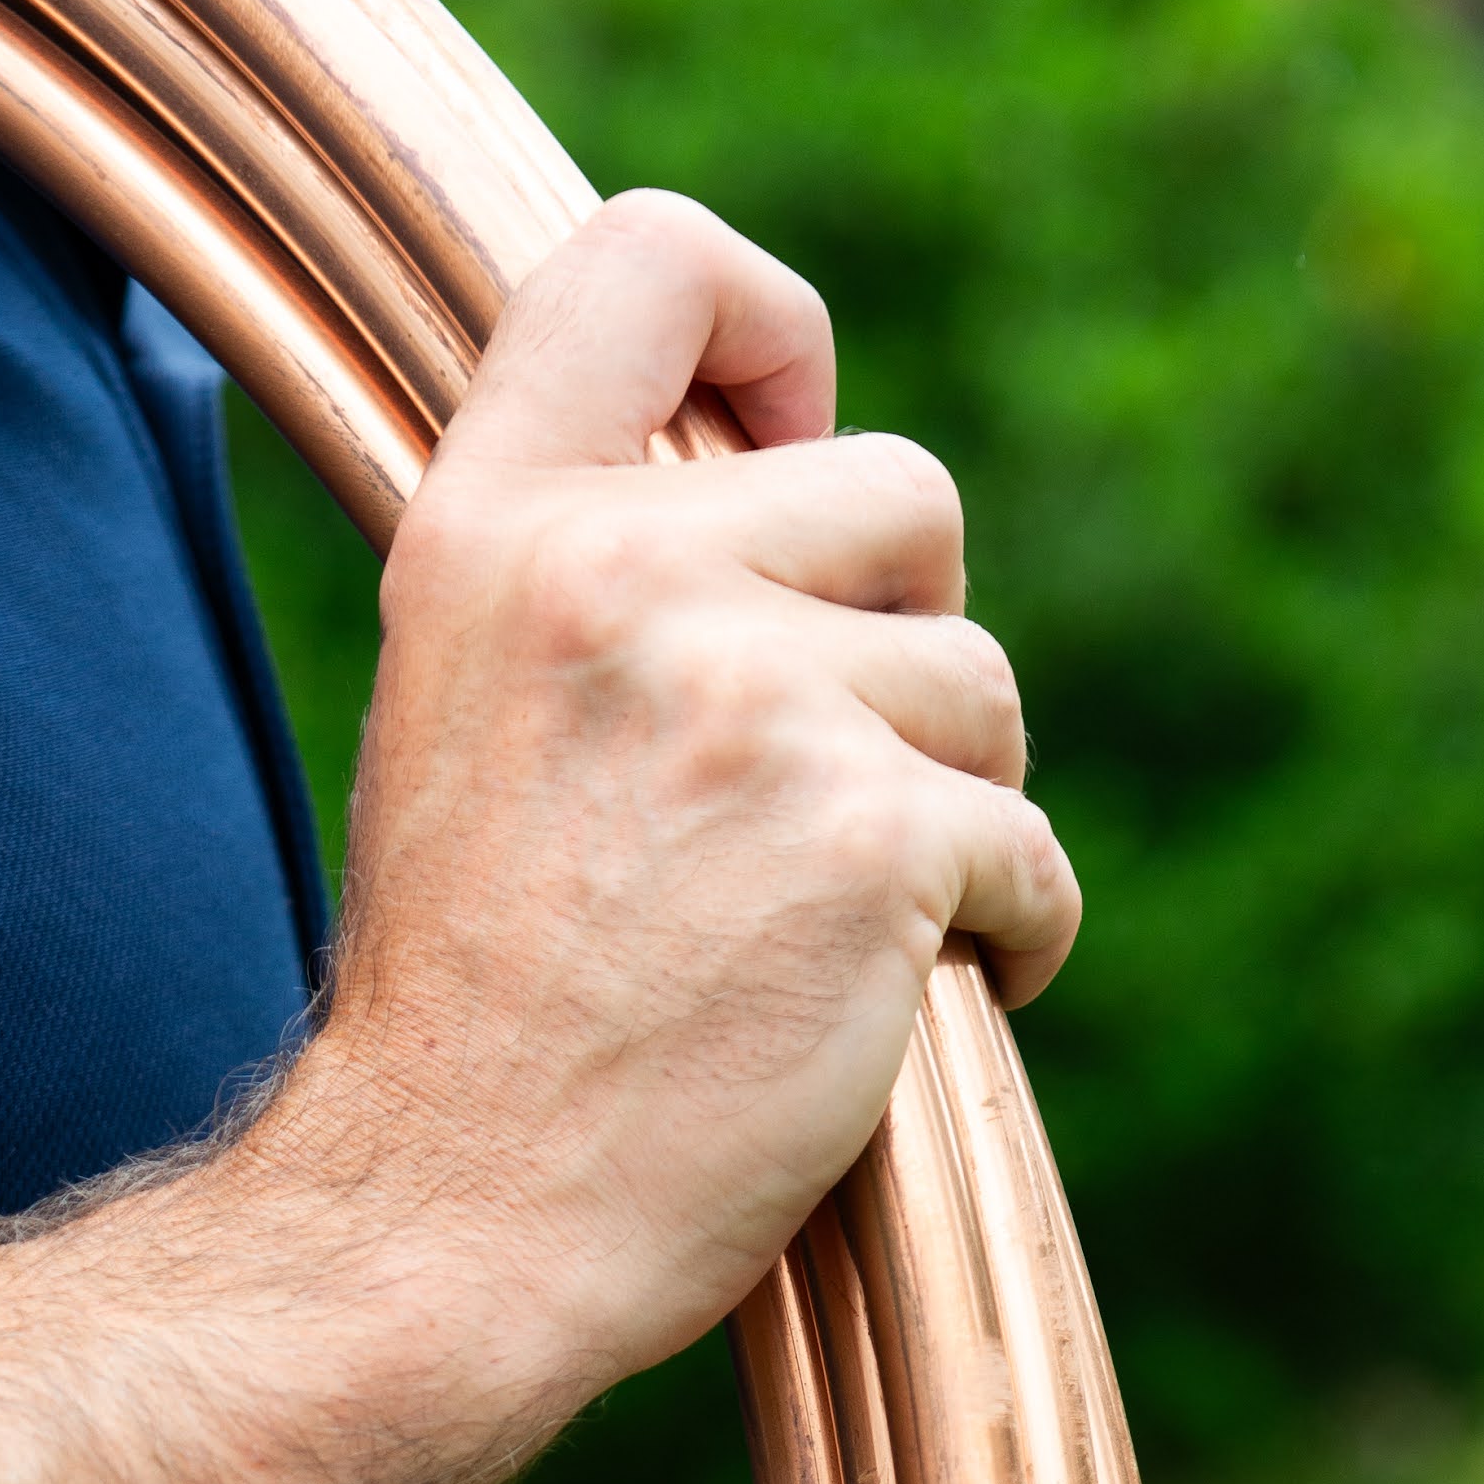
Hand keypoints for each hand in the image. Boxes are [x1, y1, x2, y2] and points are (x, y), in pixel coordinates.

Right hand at [289, 190, 1078, 1406]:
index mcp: (493, 525)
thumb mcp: (469, 712)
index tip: (786, 438)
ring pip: (980, 687)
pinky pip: (1032, 851)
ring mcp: (752, 700)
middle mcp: (615, 575)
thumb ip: (597, 576)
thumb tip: (778, 480)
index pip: (651, 260)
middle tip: (822, 789)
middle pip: (902, 495)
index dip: (771, 325)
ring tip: (828, 931)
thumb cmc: (479, 1004)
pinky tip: (904, 1010)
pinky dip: (1008, 939)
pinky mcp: (872, 839)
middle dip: (906, 645)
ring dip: (953, 812)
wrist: (451, 1222)